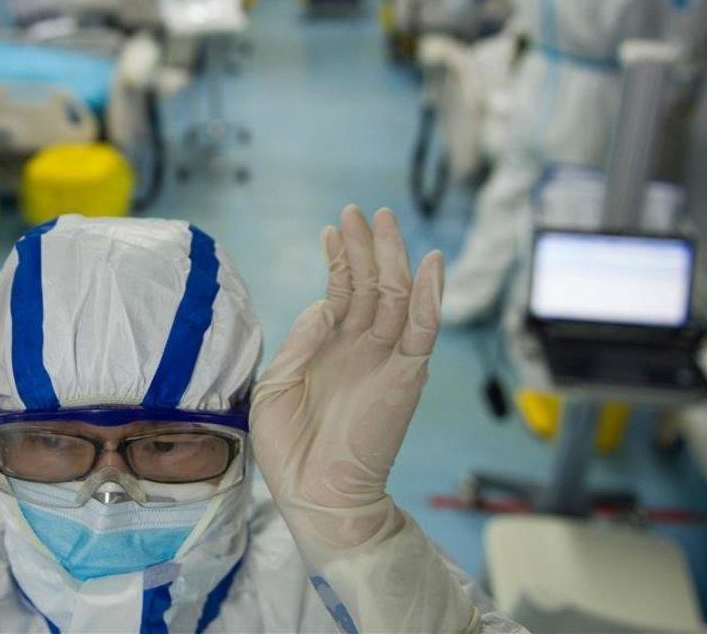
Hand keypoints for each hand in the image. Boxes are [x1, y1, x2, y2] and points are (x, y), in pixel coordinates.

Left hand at [250, 206, 443, 548]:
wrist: (315, 495)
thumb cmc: (289, 449)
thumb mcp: (276, 384)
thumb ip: (301, 340)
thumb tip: (324, 304)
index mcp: (330, 350)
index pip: (342, 294)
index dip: (339, 261)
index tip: (333, 229)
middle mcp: (360, 350)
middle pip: (371, 286)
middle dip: (366, 247)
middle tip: (359, 211)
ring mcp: (384, 361)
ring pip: (396, 298)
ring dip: (390, 258)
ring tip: (382, 220)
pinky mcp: (405, 377)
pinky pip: (423, 331)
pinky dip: (429, 297)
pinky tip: (429, 264)